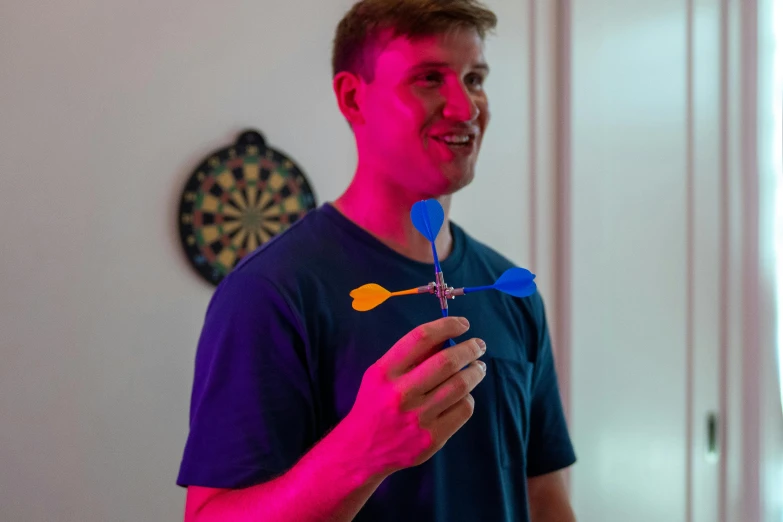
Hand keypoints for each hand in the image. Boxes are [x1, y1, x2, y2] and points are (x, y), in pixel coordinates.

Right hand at [342, 316, 486, 479]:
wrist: (362, 450)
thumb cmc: (374, 404)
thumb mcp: (380, 375)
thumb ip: (409, 357)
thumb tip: (447, 337)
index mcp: (385, 372)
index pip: (421, 338)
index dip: (447, 326)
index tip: (463, 324)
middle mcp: (401, 393)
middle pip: (447, 362)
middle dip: (470, 349)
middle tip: (479, 345)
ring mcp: (418, 418)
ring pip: (461, 385)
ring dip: (475, 372)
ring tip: (478, 367)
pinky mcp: (432, 438)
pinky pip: (463, 409)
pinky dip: (468, 397)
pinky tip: (464, 395)